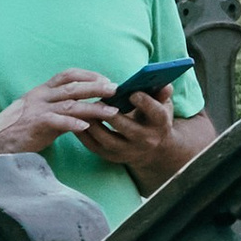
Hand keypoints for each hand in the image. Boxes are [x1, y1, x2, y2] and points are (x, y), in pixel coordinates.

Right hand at [0, 69, 118, 156]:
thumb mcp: (43, 113)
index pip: (67, 75)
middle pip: (73, 87)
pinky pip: (56, 121)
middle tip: (117, 90)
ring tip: (112, 111)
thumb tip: (88, 110)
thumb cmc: (21, 128)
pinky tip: (87, 126)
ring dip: (93, 107)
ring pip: (70, 104)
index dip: (88, 75)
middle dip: (97, 87)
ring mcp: (37, 109)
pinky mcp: (34, 124)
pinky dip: (72, 123)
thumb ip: (63, 110)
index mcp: (42, 90)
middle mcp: (40, 96)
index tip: (106, 79)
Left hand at [78, 90, 195, 191]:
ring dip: (92, 122)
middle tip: (97, 99)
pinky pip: (93, 145)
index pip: (156, 113)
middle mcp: (146, 140)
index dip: (144, 102)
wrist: (152, 149)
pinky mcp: (111, 156)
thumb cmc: (154, 120)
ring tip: (81, 107)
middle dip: (110, 113)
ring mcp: (127, 150)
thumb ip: (161, 94)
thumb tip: (164, 83)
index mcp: (161, 124)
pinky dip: (82, 132)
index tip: (132, 93)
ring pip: (106, 138)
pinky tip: (75, 119)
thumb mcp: (163, 106)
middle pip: (127, 127)